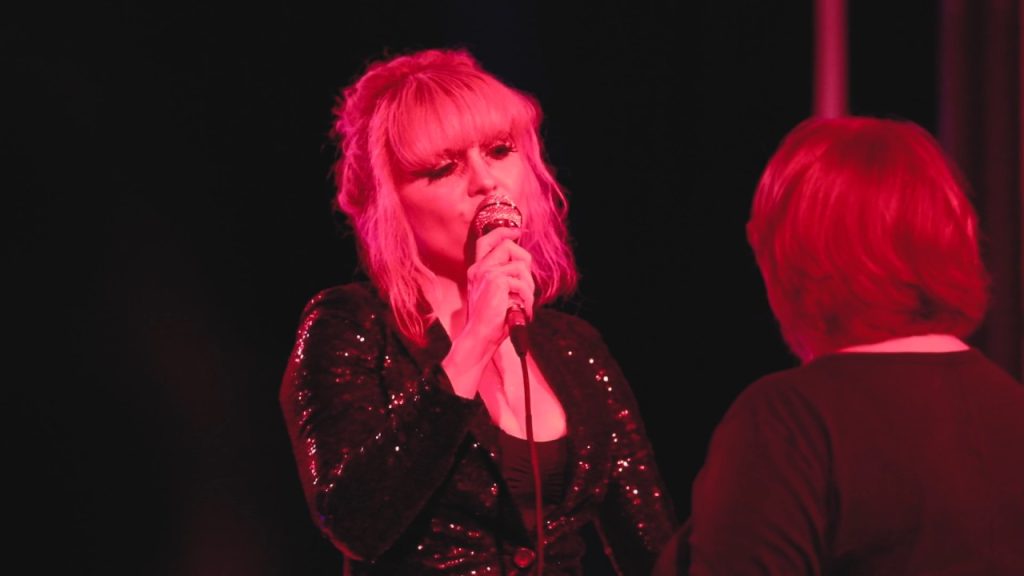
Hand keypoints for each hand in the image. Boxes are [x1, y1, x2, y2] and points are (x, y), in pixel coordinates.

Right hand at [464, 226, 534, 348]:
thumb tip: (523, 265)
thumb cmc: (491, 320)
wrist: (480, 336)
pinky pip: (522, 283)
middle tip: (526, 285)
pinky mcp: (496, 281)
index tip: (518, 231)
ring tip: (523, 303)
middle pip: (508, 246)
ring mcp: (487, 273)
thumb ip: (505, 277)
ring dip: (528, 287)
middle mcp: (479, 269)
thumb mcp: (497, 295)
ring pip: (520, 265)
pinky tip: (522, 311)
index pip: (487, 241)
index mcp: (477, 270)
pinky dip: (527, 299)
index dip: (503, 232)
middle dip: (525, 262)